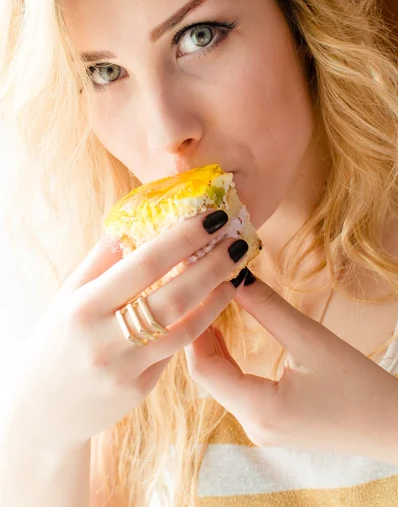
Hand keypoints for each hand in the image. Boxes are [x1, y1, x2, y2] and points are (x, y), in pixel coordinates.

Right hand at [4, 210, 247, 450]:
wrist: (44, 408)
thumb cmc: (57, 338)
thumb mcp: (70, 294)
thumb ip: (103, 259)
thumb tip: (139, 220)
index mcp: (85, 306)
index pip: (145, 264)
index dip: (184, 238)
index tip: (212, 217)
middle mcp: (105, 339)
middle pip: (174, 296)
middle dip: (213, 265)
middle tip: (238, 241)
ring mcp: (125, 369)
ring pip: (184, 327)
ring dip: (217, 296)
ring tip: (236, 271)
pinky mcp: (139, 389)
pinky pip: (176, 351)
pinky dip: (200, 323)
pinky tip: (216, 302)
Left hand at [184, 274, 397, 463]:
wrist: (393, 426)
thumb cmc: (359, 385)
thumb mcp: (310, 339)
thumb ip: (267, 307)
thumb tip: (233, 275)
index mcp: (260, 410)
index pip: (203, 368)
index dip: (192, 328)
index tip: (190, 292)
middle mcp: (252, 425)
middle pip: (208, 376)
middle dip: (198, 333)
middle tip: (193, 293)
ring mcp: (260, 428)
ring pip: (220, 383)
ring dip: (211, 346)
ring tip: (205, 306)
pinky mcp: (270, 423)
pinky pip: (236, 389)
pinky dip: (228, 360)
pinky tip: (225, 334)